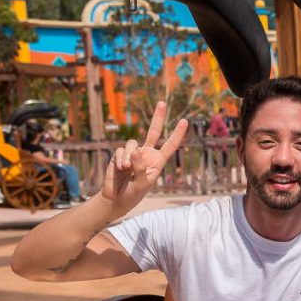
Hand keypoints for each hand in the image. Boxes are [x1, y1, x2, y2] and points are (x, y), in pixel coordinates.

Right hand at [101, 101, 187, 217]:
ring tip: (126, 169)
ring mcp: (133, 153)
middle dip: (158, 117)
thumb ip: (141, 168)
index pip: (169, 145)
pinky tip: (120, 169)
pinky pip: (121, 150)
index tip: (184, 121)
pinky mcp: (120, 155)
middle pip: (153, 132)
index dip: (177, 134)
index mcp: (157, 161)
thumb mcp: (142, 183)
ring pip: (132, 144)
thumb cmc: (134, 193)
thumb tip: (136, 150)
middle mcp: (147, 154)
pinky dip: (121, 159)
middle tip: (162, 102)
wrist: (117, 198)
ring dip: (129, 156)